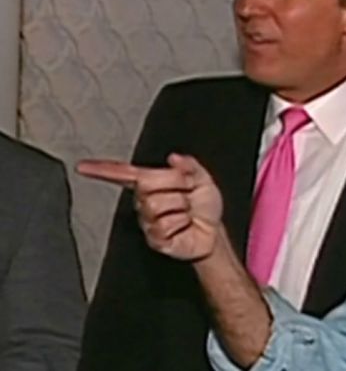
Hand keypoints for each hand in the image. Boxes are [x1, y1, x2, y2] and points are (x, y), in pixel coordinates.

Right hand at [77, 153, 222, 260]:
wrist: (212, 233)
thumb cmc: (203, 206)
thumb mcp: (202, 179)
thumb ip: (189, 165)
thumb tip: (173, 158)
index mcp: (152, 182)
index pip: (124, 174)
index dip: (103, 170)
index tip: (82, 167)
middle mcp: (144, 200)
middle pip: (145, 184)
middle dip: (174, 184)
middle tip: (187, 193)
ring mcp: (147, 220)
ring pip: (155, 205)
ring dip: (180, 207)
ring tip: (186, 212)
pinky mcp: (154, 239)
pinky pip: (163, 226)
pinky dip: (181, 223)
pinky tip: (183, 226)